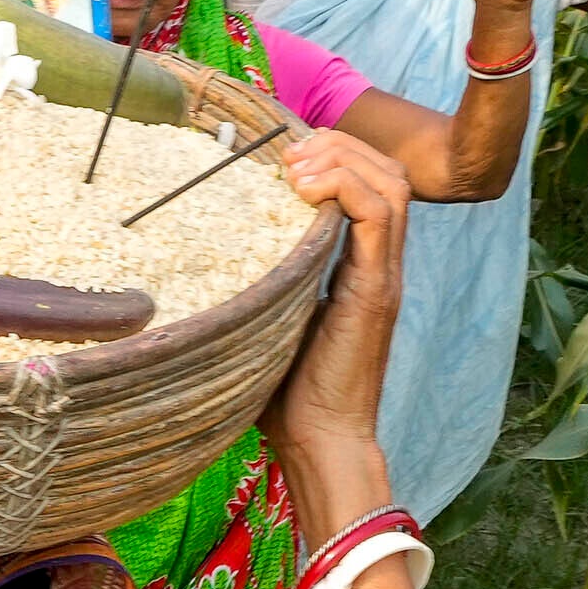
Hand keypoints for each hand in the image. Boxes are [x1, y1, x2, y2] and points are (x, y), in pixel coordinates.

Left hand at [266, 128, 412, 478]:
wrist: (319, 442)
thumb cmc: (286, 395)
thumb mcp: (267, 319)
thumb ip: (258, 284)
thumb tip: (197, 259)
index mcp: (359, 266)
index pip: (369, 185)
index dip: (334, 156)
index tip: (282, 157)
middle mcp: (378, 264)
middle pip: (386, 172)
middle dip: (339, 146)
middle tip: (288, 154)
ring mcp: (382, 275)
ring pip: (390, 183)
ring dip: (343, 160)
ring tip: (296, 167)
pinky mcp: (376, 290)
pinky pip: (382, 213)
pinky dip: (347, 186)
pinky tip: (305, 189)